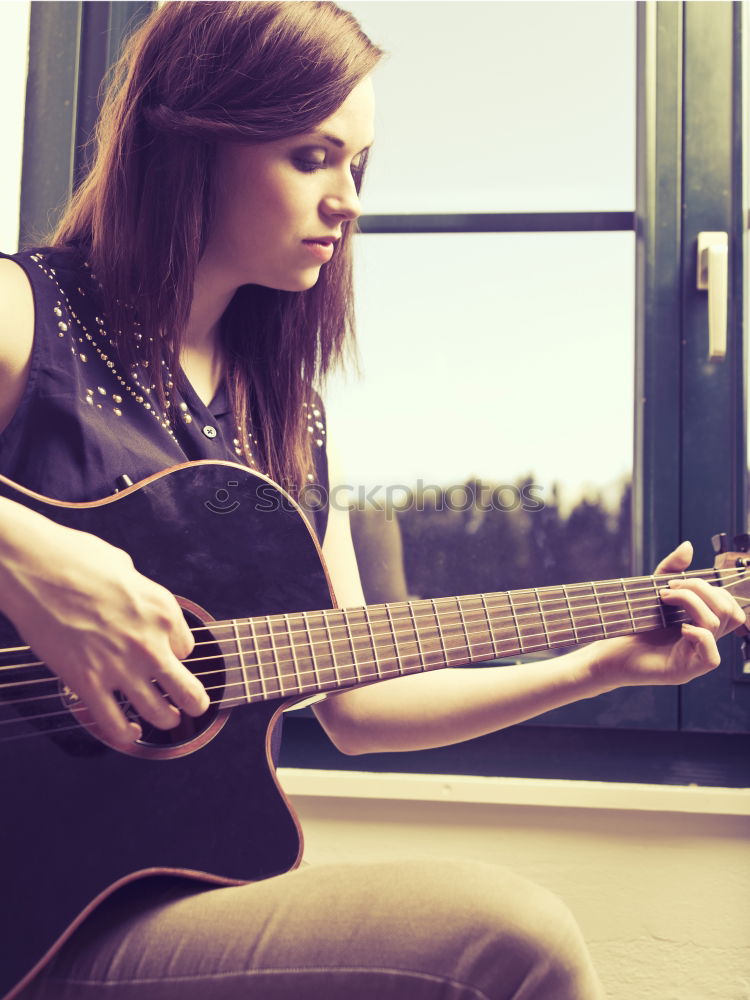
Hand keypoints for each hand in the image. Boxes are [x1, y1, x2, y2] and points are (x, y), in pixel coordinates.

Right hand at [0, 501, 208, 747]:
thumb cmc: (77, 559)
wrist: (36, 568)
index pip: (187, 647)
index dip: (177, 652)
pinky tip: (131, 733)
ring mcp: (121, 668)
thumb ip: (138, 590)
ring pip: (159, 714)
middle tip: (193, 705)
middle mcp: (150, 644)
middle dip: (193, 702)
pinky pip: (115, 725)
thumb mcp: (125, 567)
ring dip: (165, 720)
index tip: (169, 654)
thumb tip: (134, 597)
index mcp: (163, 612)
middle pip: (188, 690)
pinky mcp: (88, 684)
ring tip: (166, 719)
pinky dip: (126, 735)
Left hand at [592, 540, 745, 688]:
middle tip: (670, 588)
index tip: (674, 581)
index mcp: (701, 623)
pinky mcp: (685, 671)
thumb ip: (671, 570)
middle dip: (701, 590)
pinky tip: (679, 627)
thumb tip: (688, 546)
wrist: (608, 650)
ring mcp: (696, 657)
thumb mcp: (653, 591)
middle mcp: (704, 640)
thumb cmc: (632, 624)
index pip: (727, 603)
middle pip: (729, 611)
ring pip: (718, 625)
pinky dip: (699, 636)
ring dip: (692, 603)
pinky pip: (711, 657)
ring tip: (664, 598)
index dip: (708, 587)